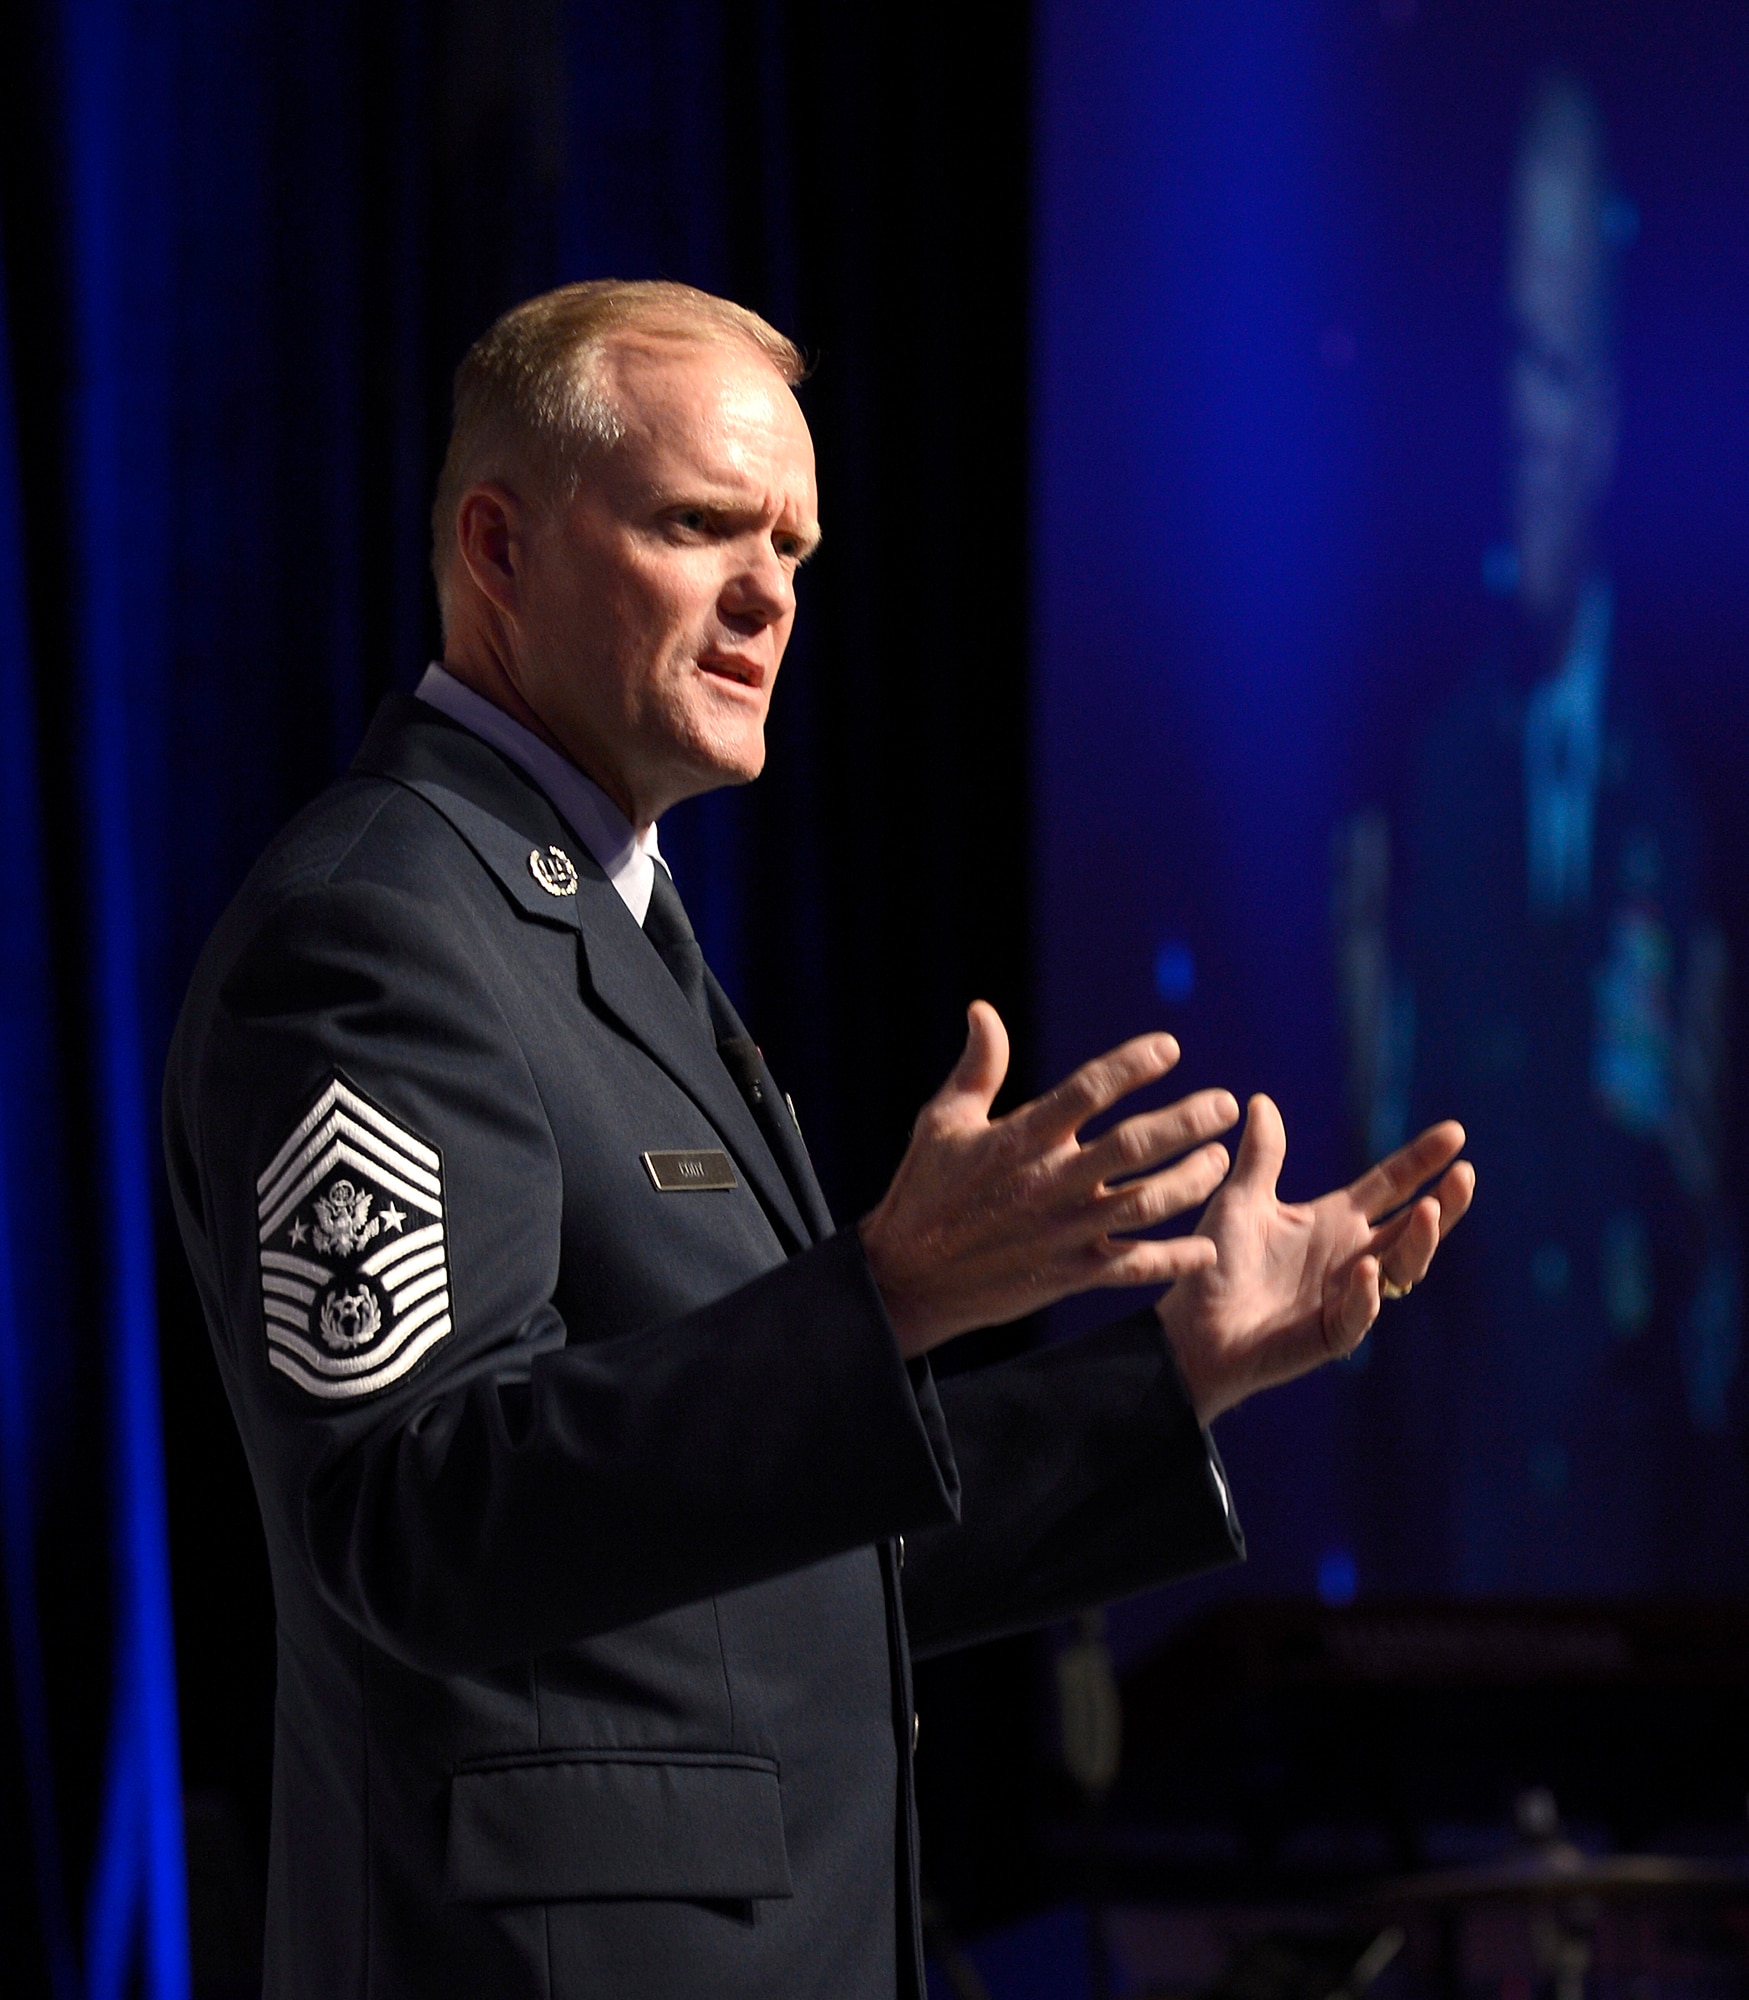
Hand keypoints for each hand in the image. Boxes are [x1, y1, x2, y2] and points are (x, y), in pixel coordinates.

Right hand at [860, 1002, 1238, 1358]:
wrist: (906, 1278)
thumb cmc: (924, 1191)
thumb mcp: (942, 1122)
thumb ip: (977, 1068)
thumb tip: (982, 1010)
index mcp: (1020, 1139)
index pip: (1087, 1091)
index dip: (1132, 1065)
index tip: (1170, 1047)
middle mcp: (1050, 1182)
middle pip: (1133, 1145)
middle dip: (1186, 1122)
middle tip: (1226, 1105)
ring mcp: (1063, 1231)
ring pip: (1145, 1204)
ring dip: (1190, 1182)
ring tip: (1219, 1161)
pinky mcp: (1068, 1273)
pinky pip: (1133, 1267)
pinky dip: (1173, 1260)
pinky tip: (1206, 1249)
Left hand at [1157, 1095, 1473, 1422]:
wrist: (1187, 1326)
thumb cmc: (1215, 1263)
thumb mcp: (1240, 1201)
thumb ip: (1261, 1157)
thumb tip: (1261, 1101)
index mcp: (1334, 1220)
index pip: (1391, 1185)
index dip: (1422, 1160)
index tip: (1456, 1132)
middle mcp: (1351, 1255)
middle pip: (1412, 1226)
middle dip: (1444, 1202)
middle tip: (1465, 1174)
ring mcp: (1346, 1296)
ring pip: (1400, 1269)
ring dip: (1418, 1241)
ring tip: (1428, 1210)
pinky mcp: (1329, 1334)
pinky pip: (1358, 1314)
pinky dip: (1365, 1292)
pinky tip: (1368, 1268)